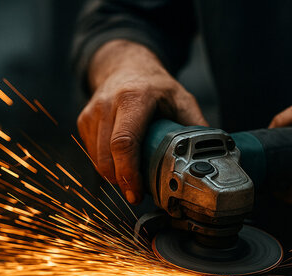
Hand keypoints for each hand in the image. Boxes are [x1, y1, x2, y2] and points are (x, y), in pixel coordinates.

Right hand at [77, 40, 207, 203]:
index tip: (137, 192)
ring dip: (114, 175)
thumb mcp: (182, 100)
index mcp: (134, 98)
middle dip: (122, 181)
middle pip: (107, 156)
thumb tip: (208, 157)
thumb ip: (194, 127)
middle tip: (139, 193)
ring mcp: (92, 113)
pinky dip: (107, 165)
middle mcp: (108, 104)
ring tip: (133, 178)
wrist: (126, 66)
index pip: (124, 142)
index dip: (129, 172)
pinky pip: (92, 154)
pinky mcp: (84, 121)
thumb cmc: (156, 87)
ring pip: (97, 159)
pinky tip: (122, 162)